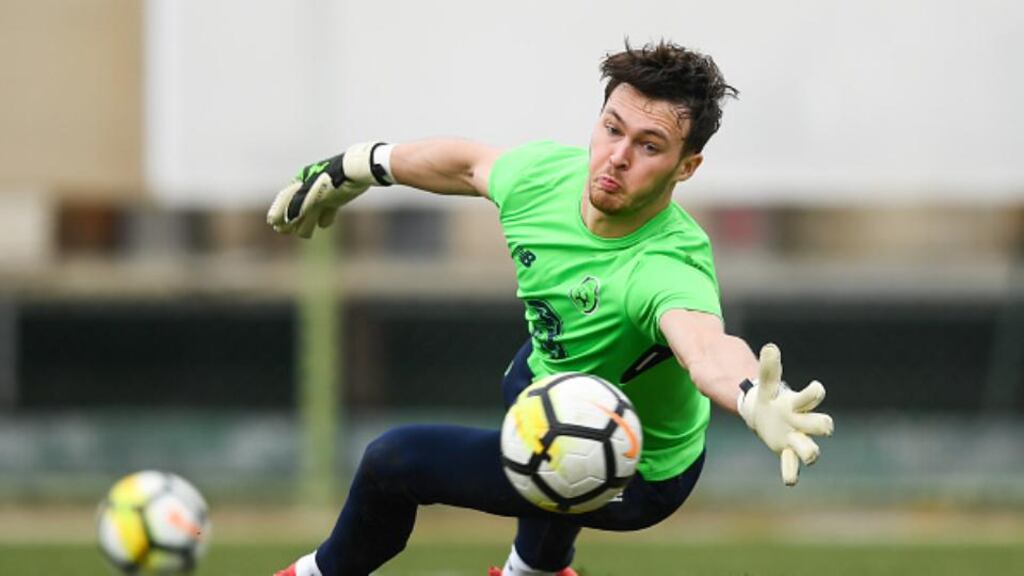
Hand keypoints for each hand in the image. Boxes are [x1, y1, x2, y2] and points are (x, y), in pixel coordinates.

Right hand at [267, 142, 389, 238]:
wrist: (358, 171)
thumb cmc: (332, 182)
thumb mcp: (312, 195)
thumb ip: (297, 208)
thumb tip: (283, 221)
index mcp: (302, 181)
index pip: (285, 198)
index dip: (278, 211)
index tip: (272, 222)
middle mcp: (312, 186)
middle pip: (298, 206)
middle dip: (291, 220)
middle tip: (283, 231)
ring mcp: (325, 192)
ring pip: (313, 210)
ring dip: (307, 222)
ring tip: (305, 234)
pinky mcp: (339, 197)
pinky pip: (329, 209)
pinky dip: (326, 217)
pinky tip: (324, 224)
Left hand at [737, 343, 833, 485]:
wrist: (764, 414)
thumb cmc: (769, 397)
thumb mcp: (766, 384)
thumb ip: (768, 369)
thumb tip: (770, 347)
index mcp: (798, 402)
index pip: (813, 396)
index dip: (816, 392)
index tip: (816, 388)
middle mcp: (802, 421)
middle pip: (821, 423)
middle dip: (824, 425)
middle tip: (826, 426)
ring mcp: (795, 437)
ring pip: (809, 448)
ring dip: (811, 452)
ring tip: (811, 455)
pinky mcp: (785, 451)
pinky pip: (790, 464)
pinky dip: (791, 473)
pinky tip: (790, 481)